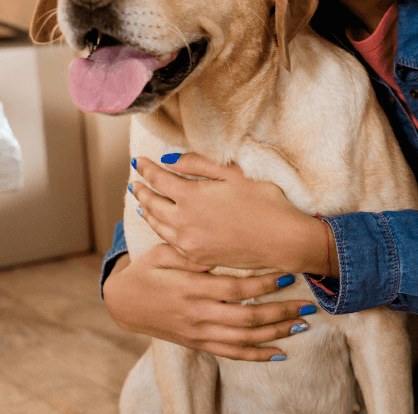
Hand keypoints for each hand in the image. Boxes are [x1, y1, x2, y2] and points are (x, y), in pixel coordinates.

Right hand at [103, 244, 316, 361]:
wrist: (124, 303)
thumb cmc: (149, 270)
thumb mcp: (164, 252)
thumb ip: (193, 252)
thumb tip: (221, 246)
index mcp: (190, 289)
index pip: (235, 290)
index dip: (263, 285)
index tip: (288, 275)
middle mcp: (197, 315)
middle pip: (246, 319)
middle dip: (280, 312)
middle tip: (308, 305)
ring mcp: (198, 333)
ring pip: (243, 340)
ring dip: (275, 334)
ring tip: (302, 325)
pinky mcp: (198, 343)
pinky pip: (231, 353)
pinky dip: (256, 355)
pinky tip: (279, 353)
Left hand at [130, 152, 329, 273]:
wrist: (282, 240)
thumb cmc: (264, 202)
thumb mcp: (234, 174)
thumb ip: (199, 164)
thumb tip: (170, 159)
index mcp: (191, 196)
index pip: (158, 179)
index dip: (146, 169)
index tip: (139, 161)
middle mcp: (183, 221)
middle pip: (151, 203)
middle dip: (141, 190)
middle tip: (135, 182)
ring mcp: (188, 242)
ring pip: (157, 224)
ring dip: (146, 211)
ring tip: (141, 203)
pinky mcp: (196, 257)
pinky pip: (169, 242)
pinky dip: (160, 230)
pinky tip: (161, 226)